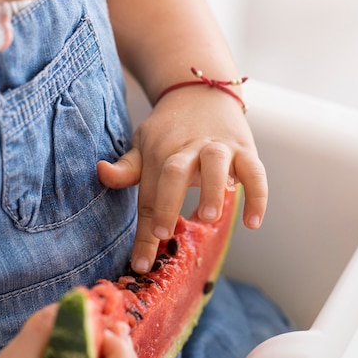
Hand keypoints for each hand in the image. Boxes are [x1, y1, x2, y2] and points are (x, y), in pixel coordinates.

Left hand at [97, 86, 266, 273]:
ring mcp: (218, 147)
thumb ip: (127, 167)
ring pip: (215, 163)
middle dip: (167, 202)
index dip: (143, 233)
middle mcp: (187, 149)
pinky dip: (257, 194)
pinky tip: (253, 222)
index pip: (148, 195)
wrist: (201, 92)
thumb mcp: (144, 144)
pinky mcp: (244, 148)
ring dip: (212, 189)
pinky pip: (255, 171)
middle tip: (162, 233)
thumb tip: (100, 172)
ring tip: (208, 216)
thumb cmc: (168, 130)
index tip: (141, 265)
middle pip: (174, 172)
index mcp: (159, 152)